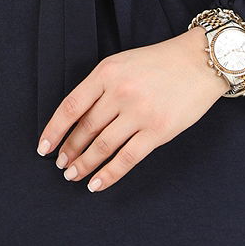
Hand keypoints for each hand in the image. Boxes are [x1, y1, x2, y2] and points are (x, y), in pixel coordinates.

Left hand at [36, 28, 230, 192]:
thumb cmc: (160, 62)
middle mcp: (120, 92)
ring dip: (84, 165)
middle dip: (69, 151)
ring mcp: (139, 113)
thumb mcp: (123, 63)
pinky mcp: (158, 131)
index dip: (54, 130)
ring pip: (102, 146)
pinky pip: (127, 159)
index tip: (43, 148)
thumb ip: (101, 86)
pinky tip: (96, 184)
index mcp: (107, 72)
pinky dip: (108, 174)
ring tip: (73, 175)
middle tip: (61, 165)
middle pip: (85, 129)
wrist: (201, 61)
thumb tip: (77, 120)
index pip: (71, 107)